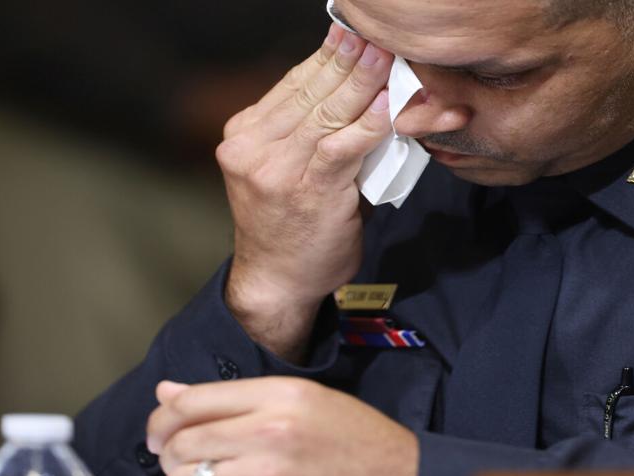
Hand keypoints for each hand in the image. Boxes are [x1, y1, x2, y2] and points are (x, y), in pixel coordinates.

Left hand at [146, 378, 418, 475]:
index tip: (159, 434)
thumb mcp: (305, 402)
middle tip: (175, 462)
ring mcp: (270, 473)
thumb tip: (168, 393)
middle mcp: (271, 429)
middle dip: (168, 456)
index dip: (161, 420)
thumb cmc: (360, 442)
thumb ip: (236, 398)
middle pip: (183, 441)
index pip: (190, 402)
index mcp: (280, 394)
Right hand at [215, 24, 394, 362]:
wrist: (276, 283)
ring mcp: (274, 167)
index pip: (292, 85)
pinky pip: (339, 147)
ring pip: (324, 112)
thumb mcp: (292, 174)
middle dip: (346, 60)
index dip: (326, 57)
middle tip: (376, 35)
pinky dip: (366, 124)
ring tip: (386, 57)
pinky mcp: (303, 189)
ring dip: (362, 83)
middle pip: (308, 90)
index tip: (353, 34)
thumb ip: (315, 140)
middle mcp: (253, 145)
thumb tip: (360, 103)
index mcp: (246, 134)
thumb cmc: (293, 230)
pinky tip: (386, 106)